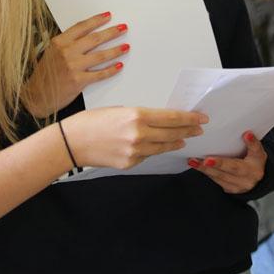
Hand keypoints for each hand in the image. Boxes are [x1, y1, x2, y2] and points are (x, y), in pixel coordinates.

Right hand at [23, 12, 128, 115]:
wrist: (36, 96)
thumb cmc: (44, 75)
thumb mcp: (51, 53)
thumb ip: (67, 44)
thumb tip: (88, 37)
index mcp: (59, 42)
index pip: (82, 27)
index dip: (97, 20)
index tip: (108, 16)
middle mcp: (66, 52)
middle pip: (94, 39)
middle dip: (111, 32)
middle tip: (123, 28)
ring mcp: (73, 66)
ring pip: (100, 55)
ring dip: (115, 50)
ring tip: (126, 46)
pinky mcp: (79, 81)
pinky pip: (100, 74)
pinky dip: (111, 69)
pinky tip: (119, 65)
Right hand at [60, 107, 208, 169]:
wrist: (73, 142)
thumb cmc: (92, 121)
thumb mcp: (120, 110)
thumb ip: (141, 117)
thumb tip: (160, 121)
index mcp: (137, 116)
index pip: (171, 118)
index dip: (189, 119)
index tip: (200, 118)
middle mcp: (139, 134)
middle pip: (172, 133)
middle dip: (188, 131)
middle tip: (198, 129)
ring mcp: (135, 151)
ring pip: (163, 146)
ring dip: (175, 142)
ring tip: (183, 139)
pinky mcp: (130, 163)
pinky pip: (148, 155)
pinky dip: (154, 149)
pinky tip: (159, 146)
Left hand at [188, 131, 266, 194]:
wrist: (253, 179)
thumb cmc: (253, 161)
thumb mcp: (256, 151)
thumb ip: (252, 143)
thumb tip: (247, 133)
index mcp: (257, 163)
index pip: (255, 151)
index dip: (251, 143)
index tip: (246, 135)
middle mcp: (249, 176)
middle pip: (233, 168)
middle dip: (218, 164)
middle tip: (206, 160)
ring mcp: (239, 185)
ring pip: (221, 176)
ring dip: (206, 169)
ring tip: (193, 161)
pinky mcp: (230, 189)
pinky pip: (217, 180)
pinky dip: (206, 172)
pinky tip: (197, 166)